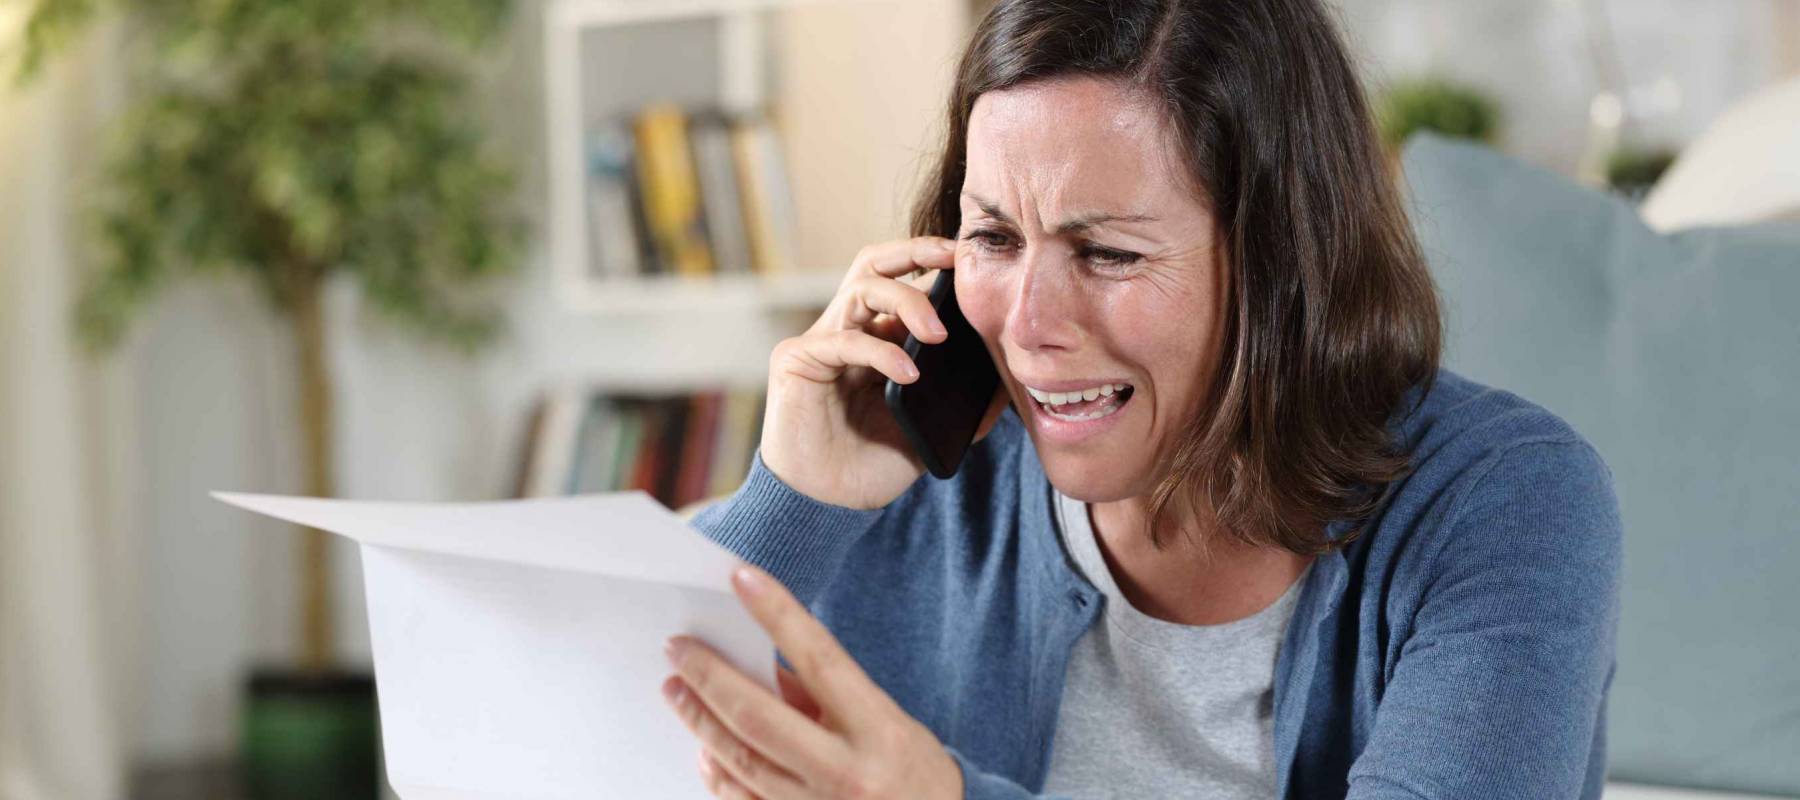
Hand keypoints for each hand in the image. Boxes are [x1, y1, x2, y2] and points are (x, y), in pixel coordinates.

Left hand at [660, 564, 963, 799]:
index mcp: (877, 730)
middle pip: (757, 716)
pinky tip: (703, 749)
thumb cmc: (911, 769)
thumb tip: (761, 662)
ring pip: (739, 760)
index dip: (778, 614)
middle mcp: (845, 772)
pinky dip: (717, 773)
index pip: (819, 658)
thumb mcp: (883, 720)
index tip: (742, 578)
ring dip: (700, 720)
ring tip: (676, 688)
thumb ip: (822, 693)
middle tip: (677, 649)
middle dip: (709, 678)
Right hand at [759, 236, 1008, 509]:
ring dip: (906, 302)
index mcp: (876, 337)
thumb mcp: (929, 429)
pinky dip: (880, 352)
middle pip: (874, 264)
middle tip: (955, 259)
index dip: (932, 262)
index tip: (975, 261)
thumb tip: (1008, 383)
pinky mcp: (797, 361)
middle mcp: (847, 330)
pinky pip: (842, 340)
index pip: (900, 280)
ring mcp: (820, 341)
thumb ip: (961, 405)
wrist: (828, 505)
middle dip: (915, 250)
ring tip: (938, 335)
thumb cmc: (871, 464)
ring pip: (861, 288)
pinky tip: (908, 374)